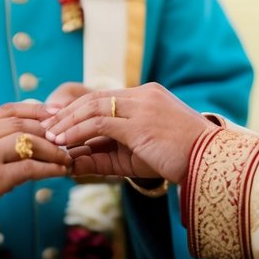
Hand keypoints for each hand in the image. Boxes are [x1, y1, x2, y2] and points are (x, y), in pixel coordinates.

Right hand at [0, 102, 69, 225]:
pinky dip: (48, 168)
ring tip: (67, 157)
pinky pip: (28, 168)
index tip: (56, 112)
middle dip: (49, 129)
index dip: (36, 109)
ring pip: (29, 142)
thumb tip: (14, 142)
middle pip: (22, 123)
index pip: (10, 110)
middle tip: (67, 137)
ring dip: (53, 149)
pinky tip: (59, 172)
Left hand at [41, 83, 216, 184]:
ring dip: (68, 123)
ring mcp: (142, 107)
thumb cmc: (180, 160)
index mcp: (147, 95)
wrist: (212, 164)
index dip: (77, 109)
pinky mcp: (140, 124)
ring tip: (50, 137)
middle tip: (45, 127)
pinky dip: (78, 133)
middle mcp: (143, 95)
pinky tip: (65, 144)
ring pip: (93, 108)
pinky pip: (99, 123)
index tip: (57, 122)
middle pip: (94, 98)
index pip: (103, 97)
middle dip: (66, 113)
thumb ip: (109, 152)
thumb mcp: (140, 154)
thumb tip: (76, 159)